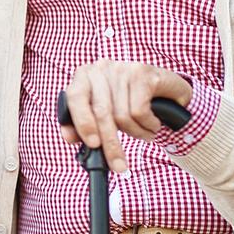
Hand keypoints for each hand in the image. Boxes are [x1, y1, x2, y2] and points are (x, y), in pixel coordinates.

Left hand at [61, 60, 192, 172]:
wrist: (164, 89)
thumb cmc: (127, 102)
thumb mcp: (104, 114)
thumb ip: (83, 125)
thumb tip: (69, 137)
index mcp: (84, 75)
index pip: (75, 97)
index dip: (82, 122)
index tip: (92, 144)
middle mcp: (101, 68)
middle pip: (101, 111)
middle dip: (110, 143)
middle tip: (118, 166)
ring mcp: (122, 68)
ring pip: (123, 115)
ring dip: (136, 134)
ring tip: (143, 133)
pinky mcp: (143, 72)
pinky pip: (140, 111)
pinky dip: (148, 126)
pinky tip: (152, 124)